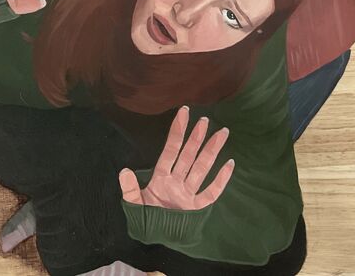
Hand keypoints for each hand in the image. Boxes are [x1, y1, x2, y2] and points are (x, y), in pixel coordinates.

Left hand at [118, 106, 234, 210]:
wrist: (155, 242)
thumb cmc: (144, 221)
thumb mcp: (134, 206)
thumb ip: (130, 189)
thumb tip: (124, 170)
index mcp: (161, 179)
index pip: (171, 150)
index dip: (177, 131)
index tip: (183, 113)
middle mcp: (177, 182)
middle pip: (189, 155)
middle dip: (196, 137)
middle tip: (205, 120)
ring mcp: (188, 194)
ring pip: (202, 168)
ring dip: (211, 151)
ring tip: (222, 133)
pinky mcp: (197, 208)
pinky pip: (211, 192)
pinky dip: (221, 179)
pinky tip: (230, 164)